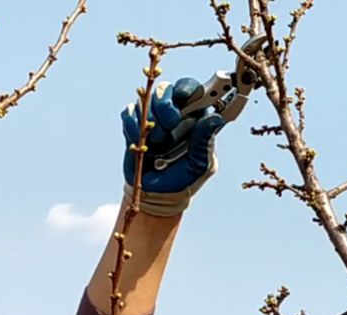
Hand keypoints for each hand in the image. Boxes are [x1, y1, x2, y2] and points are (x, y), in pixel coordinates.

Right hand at [121, 77, 226, 216]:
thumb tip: (216, 119)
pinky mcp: (135, 125)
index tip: (184, 96)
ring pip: (148, 98)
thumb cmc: (184, 178)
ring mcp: (154, 117)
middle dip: (167, 103)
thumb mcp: (200, 164)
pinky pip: (130, 111)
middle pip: (168, 88)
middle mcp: (175, 113)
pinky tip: (139, 142)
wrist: (157, 194)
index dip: (189, 88)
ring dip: (151, 117)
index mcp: (196, 118)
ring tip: (157, 141)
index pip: (194, 91)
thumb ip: (206, 141)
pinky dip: (133, 125)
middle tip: (170, 124)